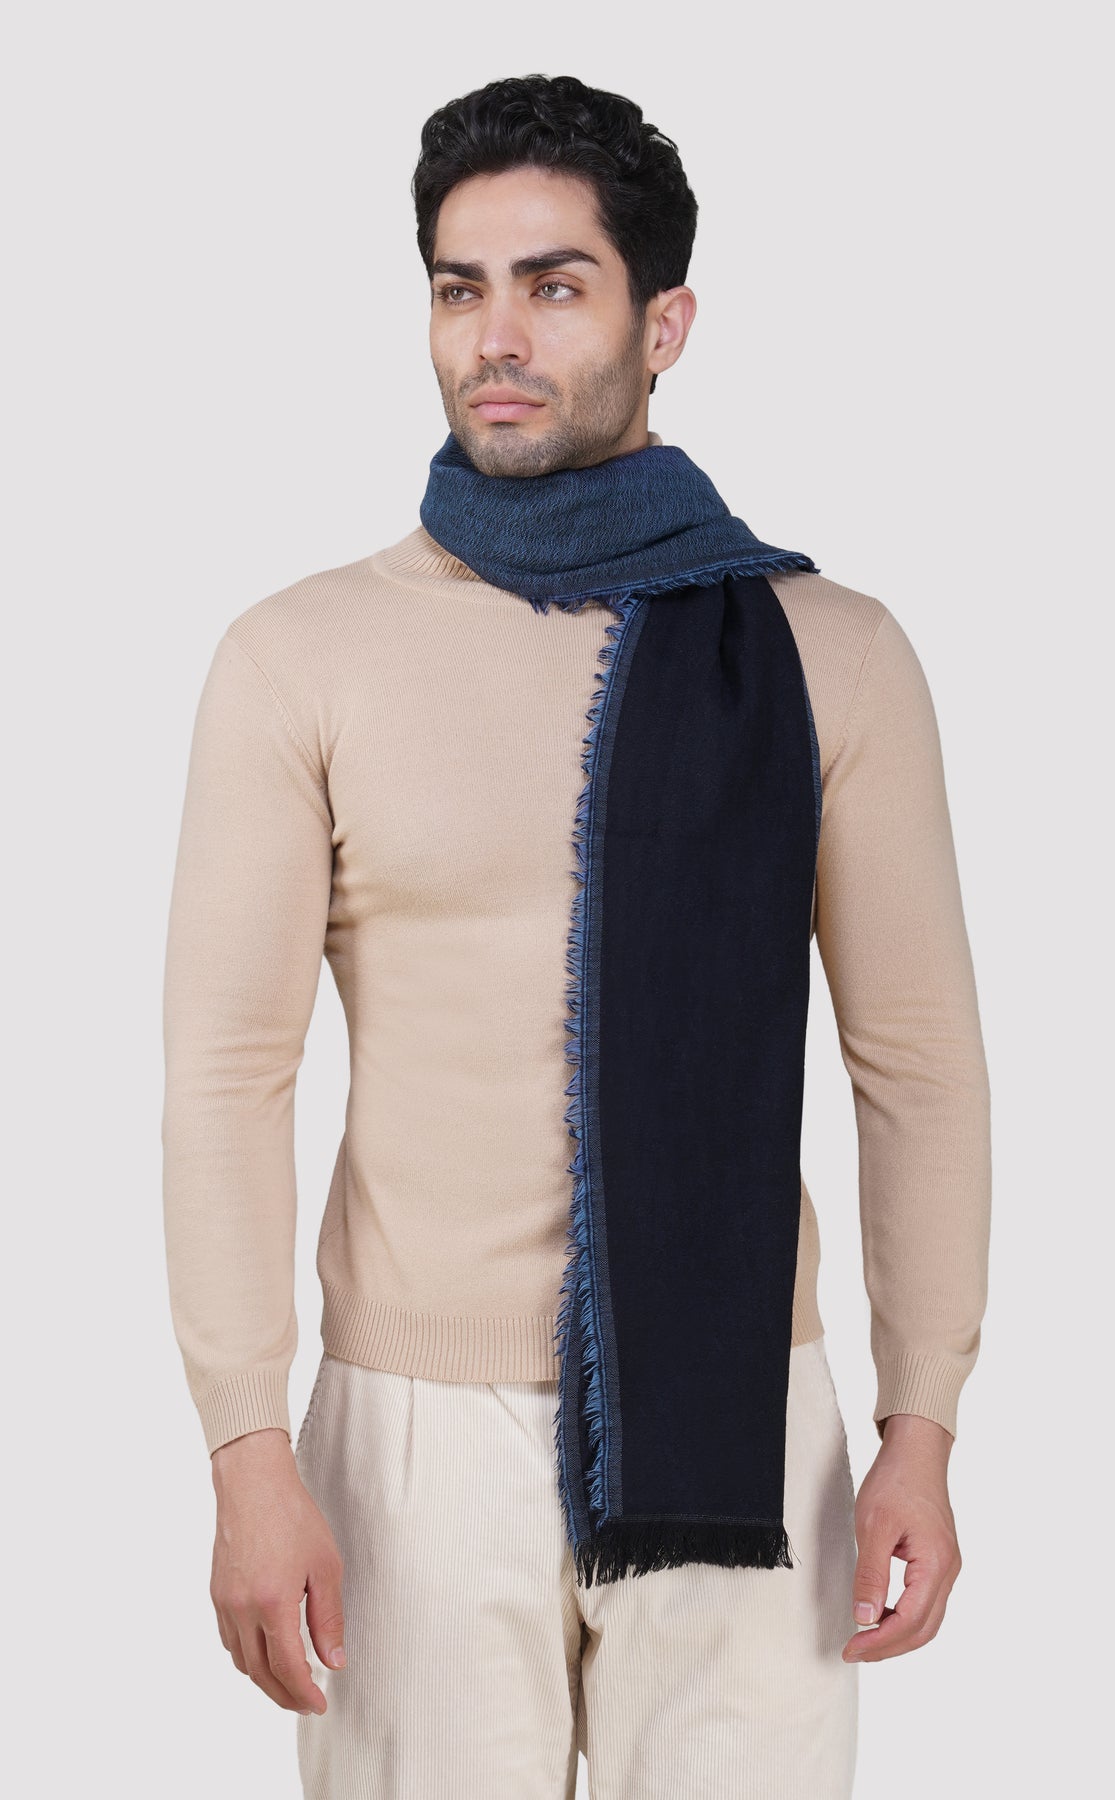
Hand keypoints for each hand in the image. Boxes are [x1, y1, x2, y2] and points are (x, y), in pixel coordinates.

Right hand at [209, 1427, 346, 1713]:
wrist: (252, 1483)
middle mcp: (242, 1610)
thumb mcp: (325, 1566)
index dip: (304, 1694)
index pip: (288, 1668)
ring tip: (290, 1682)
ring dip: (265, 1679)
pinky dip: (248, 1656)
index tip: (320, 1705)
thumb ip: (328, 1618)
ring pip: (242, 1661)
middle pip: (261, 1674)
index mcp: (272, 1604)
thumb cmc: (292, 1516)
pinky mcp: (217, 1594)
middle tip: (307, 1703)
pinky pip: (230, 1640)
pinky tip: (266, 1651)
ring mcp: (225, 1603)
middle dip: (284, 1696)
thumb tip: (333, 1662)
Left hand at [842, 1412, 961, 1663]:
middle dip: (889, 1647)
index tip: (851, 1649)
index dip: (879, 1642)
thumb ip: (871, 1575)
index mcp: (936, 1564)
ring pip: (928, 1618)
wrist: (916, 1451)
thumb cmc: (895, 1482)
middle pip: (924, 1628)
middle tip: (855, 1651)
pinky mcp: (939, 1559)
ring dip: (898, 1635)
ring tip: (866, 1639)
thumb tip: (865, 1619)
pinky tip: (882, 1614)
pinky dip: (905, 1616)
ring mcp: (947, 1566)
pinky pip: (926, 1601)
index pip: (910, 1621)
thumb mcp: (874, 1526)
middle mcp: (948, 1570)